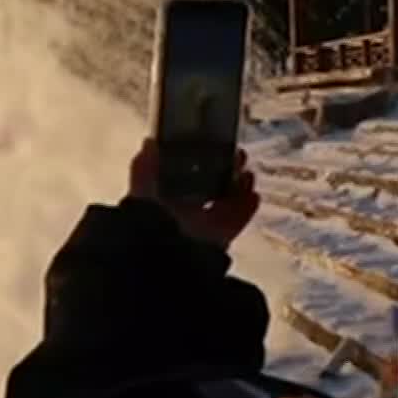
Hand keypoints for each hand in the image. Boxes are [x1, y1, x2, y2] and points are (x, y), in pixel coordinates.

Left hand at [127, 138, 259, 249]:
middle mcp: (182, 214)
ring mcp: (201, 228)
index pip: (182, 177)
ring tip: (247, 174)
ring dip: (238, 187)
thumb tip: (148, 142)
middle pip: (208, 188)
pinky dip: (246, 209)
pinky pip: (235, 223)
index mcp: (162, 200)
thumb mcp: (143, 190)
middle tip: (237, 155)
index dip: (197, 161)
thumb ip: (144, 168)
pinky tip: (253, 195)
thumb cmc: (150, 221)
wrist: (164, 255)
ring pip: (225, 204)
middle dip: (224, 171)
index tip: (211, 145)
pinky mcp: (218, 241)